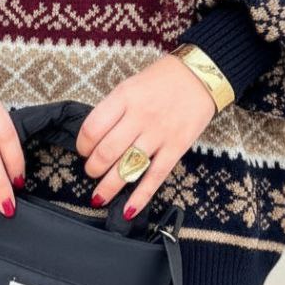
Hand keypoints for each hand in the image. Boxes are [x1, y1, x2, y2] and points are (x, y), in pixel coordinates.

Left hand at [75, 54, 218, 218]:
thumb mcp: (131, 85)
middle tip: (91, 171)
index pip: (92, 128)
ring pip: (127, 167)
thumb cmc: (163, 79)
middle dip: (93, 168)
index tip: (83, 150)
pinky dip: (140, 197)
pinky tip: (127, 210)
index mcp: (124, 97)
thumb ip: (114, 109)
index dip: (82, 145)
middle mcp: (140, 117)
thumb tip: (96, 137)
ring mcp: (159, 134)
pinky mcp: (176, 148)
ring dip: (109, 186)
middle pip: (107, 152)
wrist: (201, 75)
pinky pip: (155, 177)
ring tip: (99, 195)